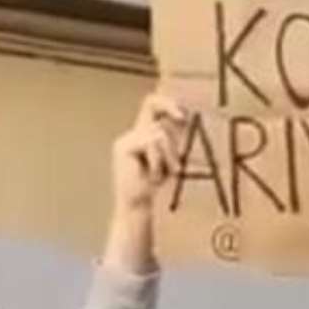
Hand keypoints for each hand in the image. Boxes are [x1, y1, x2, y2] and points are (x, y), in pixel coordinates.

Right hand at [112, 94, 186, 217]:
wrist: (137, 206)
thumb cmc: (153, 186)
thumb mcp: (168, 159)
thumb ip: (171, 140)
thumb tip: (184, 118)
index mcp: (141, 133)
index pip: (151, 104)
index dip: (167, 103)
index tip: (183, 116)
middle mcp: (132, 134)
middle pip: (156, 114)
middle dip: (171, 132)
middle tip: (176, 151)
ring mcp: (126, 140)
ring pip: (159, 134)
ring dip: (167, 157)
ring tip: (159, 176)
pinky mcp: (124, 147)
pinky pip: (152, 144)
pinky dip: (158, 163)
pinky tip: (151, 177)